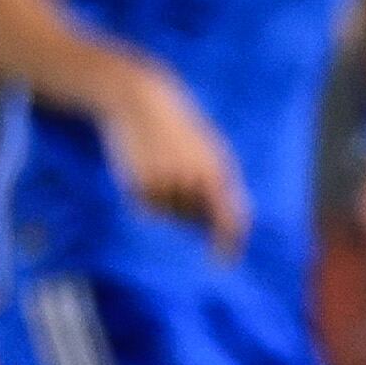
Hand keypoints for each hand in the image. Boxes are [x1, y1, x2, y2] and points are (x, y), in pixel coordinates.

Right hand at [98, 61, 249, 256]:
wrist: (138, 103)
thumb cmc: (180, 128)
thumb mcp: (212, 151)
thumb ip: (224, 185)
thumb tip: (224, 224)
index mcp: (216, 173)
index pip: (228, 221)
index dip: (228, 245)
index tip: (224, 261)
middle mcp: (190, 184)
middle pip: (195, 221)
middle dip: (193, 211)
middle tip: (179, 176)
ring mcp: (162, 187)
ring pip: (170, 216)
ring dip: (170, 201)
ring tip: (162, 165)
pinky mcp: (137, 189)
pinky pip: (148, 209)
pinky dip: (149, 197)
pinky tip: (145, 169)